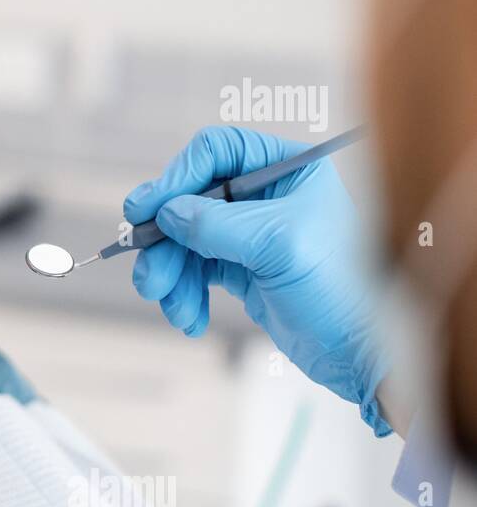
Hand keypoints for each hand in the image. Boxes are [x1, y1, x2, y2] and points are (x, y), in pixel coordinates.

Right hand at [123, 126, 390, 434]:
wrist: (363, 353)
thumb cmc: (341, 289)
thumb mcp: (277, 245)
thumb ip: (216, 223)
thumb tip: (164, 212)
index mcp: (288, 170)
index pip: (216, 152)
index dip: (176, 177)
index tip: (144, 210)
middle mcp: (267, 194)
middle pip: (190, 199)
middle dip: (165, 241)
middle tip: (148, 277)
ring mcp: (252, 232)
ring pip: (185, 239)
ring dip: (169, 273)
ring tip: (171, 307)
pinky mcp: (243, 268)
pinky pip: (194, 270)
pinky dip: (184, 293)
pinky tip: (189, 318)